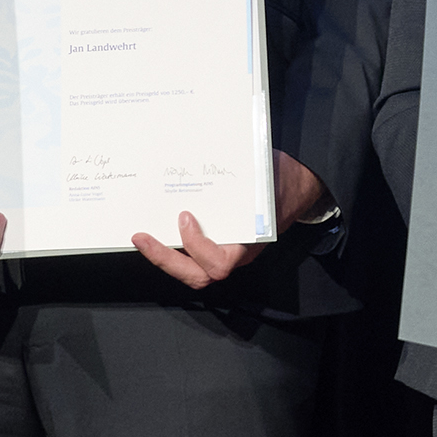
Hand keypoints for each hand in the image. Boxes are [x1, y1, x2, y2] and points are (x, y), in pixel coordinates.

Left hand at [133, 151, 325, 288]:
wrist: (296, 184)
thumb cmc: (280, 181)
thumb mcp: (264, 176)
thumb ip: (241, 176)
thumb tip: (206, 160)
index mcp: (249, 243)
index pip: (219, 264)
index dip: (197, 246)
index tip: (184, 217)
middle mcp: (235, 253)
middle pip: (198, 275)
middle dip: (165, 259)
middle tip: (141, 238)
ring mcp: (224, 250)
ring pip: (192, 269)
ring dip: (164, 256)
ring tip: (142, 236)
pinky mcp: (216, 241)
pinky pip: (191, 253)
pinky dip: (172, 244)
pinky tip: (156, 227)